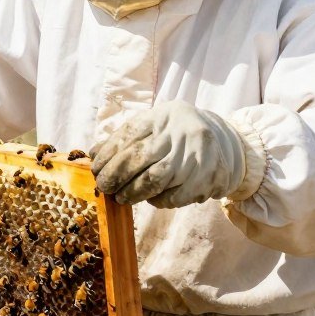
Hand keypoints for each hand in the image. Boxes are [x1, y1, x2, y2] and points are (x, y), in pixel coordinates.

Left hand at [91, 101, 256, 207]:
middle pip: (140, 157)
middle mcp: (182, 131)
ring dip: (134, 192)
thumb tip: (92, 154)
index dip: (108, 155)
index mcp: (164, 115)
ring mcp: (198, 154)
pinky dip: (159, 201)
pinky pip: (175, 196)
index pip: (129, 134)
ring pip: (156, 179)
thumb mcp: (152, 128)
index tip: (96, 170)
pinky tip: (152, 199)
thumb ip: (123, 139)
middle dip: (117, 176)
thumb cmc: (174, 136)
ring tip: (123, 197)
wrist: (222, 142)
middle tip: (105, 187)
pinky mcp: (210, 176)